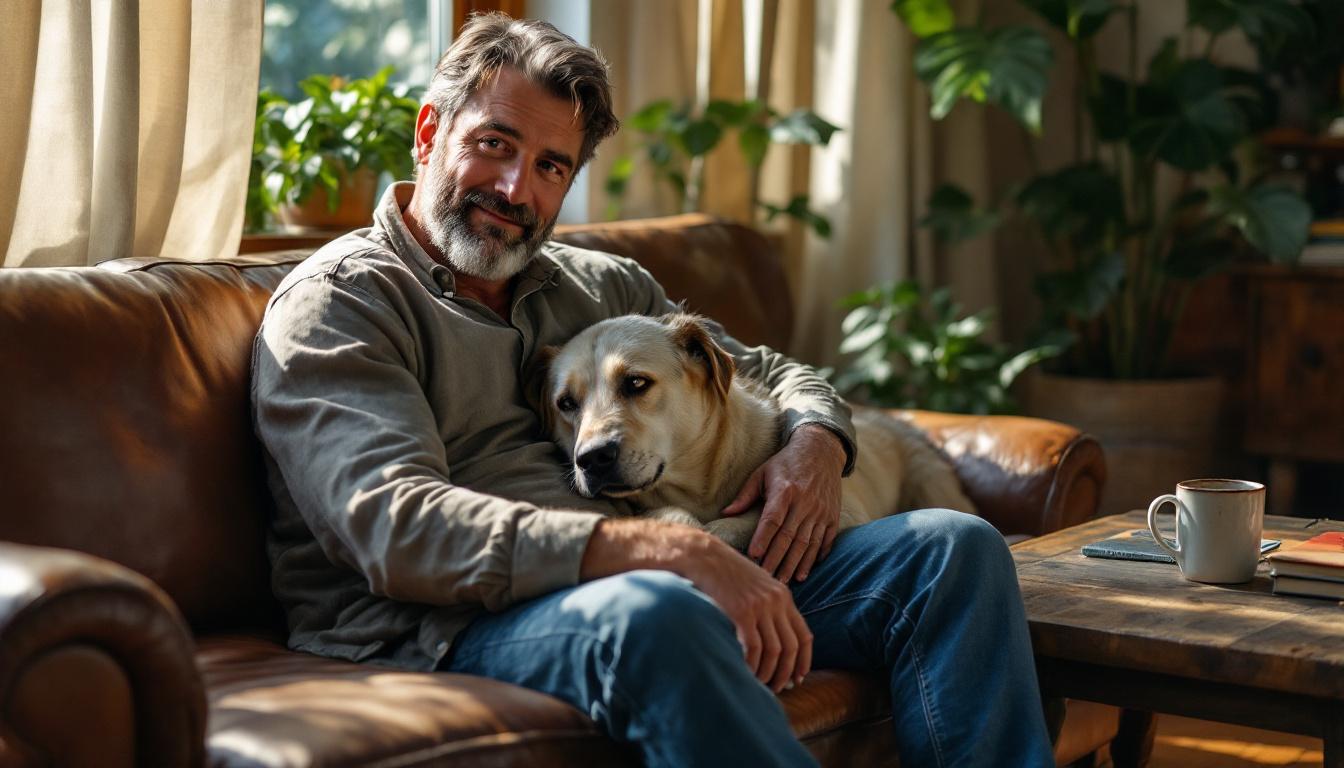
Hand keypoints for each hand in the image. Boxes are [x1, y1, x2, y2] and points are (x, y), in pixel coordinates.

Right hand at [682, 533, 812, 691]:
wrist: (701, 556)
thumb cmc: (723, 573)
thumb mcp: (755, 585)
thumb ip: (767, 606)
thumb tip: (772, 638)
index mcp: (782, 595)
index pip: (804, 635)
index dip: (803, 661)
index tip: (798, 678)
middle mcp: (776, 601)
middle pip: (791, 647)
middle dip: (785, 673)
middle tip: (777, 688)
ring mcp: (759, 607)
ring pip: (773, 651)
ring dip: (768, 673)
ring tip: (758, 684)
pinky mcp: (741, 612)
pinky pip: (753, 648)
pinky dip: (751, 665)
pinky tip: (745, 673)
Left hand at [722, 424, 845, 581]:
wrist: (821, 451)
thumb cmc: (786, 463)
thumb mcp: (762, 473)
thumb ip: (745, 495)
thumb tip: (725, 512)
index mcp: (785, 491)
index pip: (772, 519)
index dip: (763, 538)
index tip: (753, 556)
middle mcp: (804, 502)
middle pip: (789, 536)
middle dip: (777, 559)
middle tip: (766, 578)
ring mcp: (821, 511)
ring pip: (808, 543)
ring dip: (796, 564)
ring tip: (785, 581)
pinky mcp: (832, 516)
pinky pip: (825, 540)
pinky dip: (816, 557)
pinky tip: (806, 571)